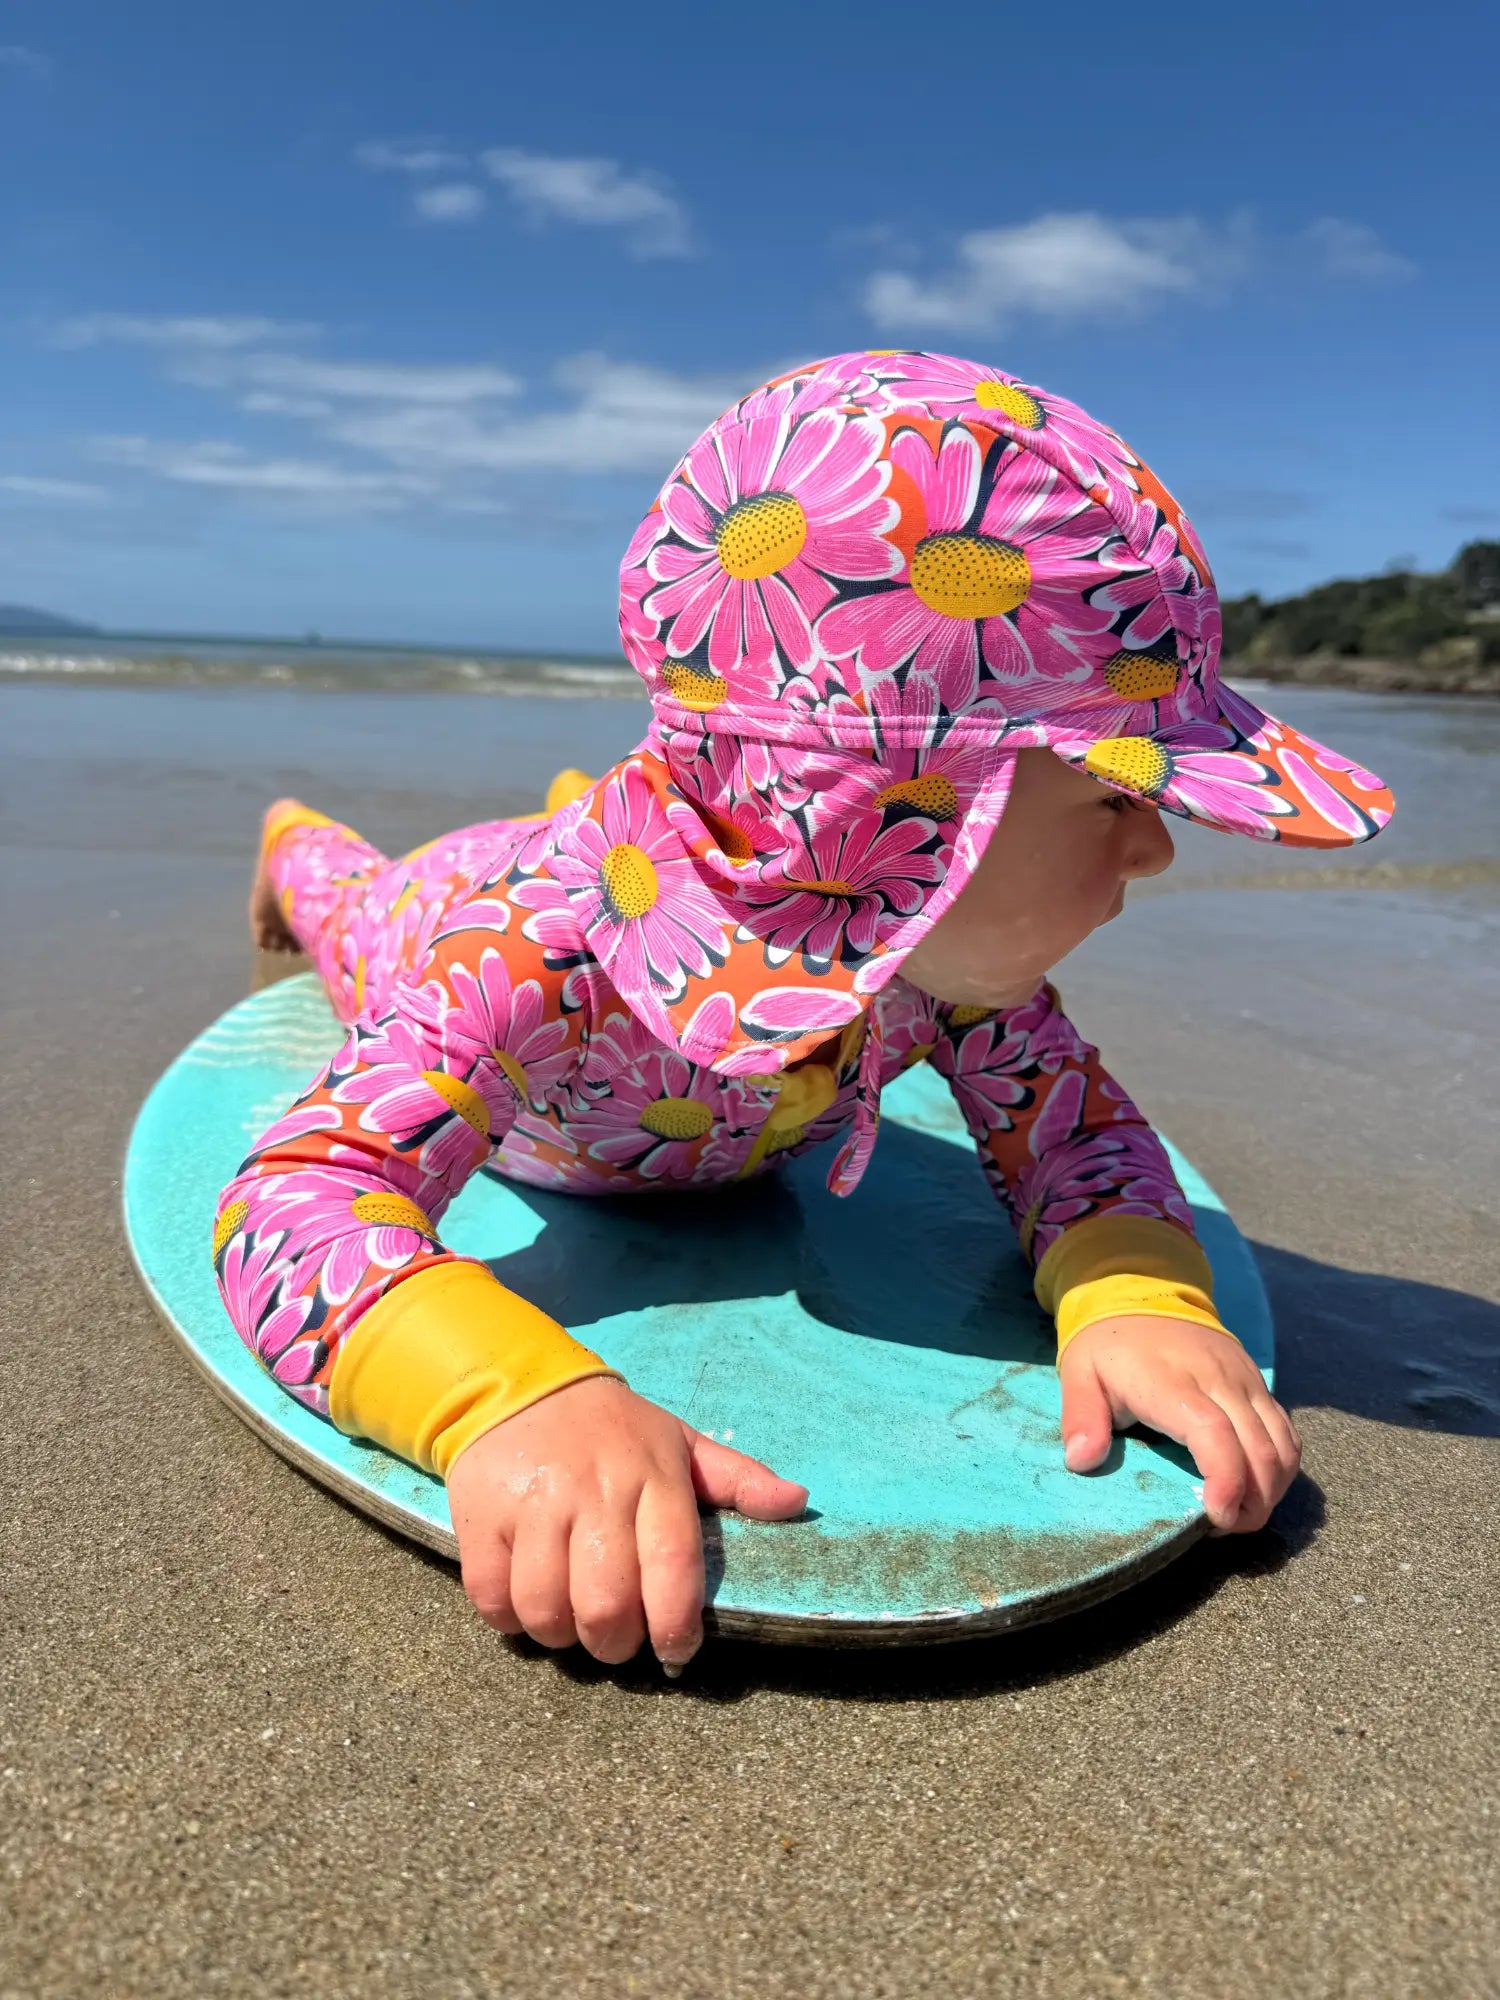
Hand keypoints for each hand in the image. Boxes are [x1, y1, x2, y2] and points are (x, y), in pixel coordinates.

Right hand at [444, 1376, 807, 1670]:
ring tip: (571, 1620)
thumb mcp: (679, 1443)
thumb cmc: (614, 1431)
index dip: (676, 1626)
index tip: (677, 1649)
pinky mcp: (483, 1518)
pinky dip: (510, 1619)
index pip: (673, 1567)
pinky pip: (493, 1599)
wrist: (519, 1388)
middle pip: (607, 1606)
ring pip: (547, 1611)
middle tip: (617, 1638)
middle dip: (616, 1644)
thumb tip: (798, 1502)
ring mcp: (534, 1505)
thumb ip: (738, 1478)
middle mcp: (594, 1490)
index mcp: (652, 1476)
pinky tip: (527, 1602)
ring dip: (561, 1636)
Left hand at [1057, 1315, 1301, 1532]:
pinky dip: (1281, 1467)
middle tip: (1221, 1528)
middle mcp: (1220, 1381)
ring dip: (1271, 1490)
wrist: (1144, 1292)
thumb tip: (1082, 1461)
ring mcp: (1246, 1381)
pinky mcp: (1259, 1383)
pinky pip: (1287, 1432)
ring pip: (1283, 1445)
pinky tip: (1257, 1488)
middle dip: (1252, 1503)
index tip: (1215, 1517)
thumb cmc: (1109, 1345)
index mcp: (1172, 1383)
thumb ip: (1081, 1417)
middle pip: (1260, 1450)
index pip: (1215, 1434)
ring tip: (1238, 1514)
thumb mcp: (1079, 1373)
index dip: (1225, 1480)